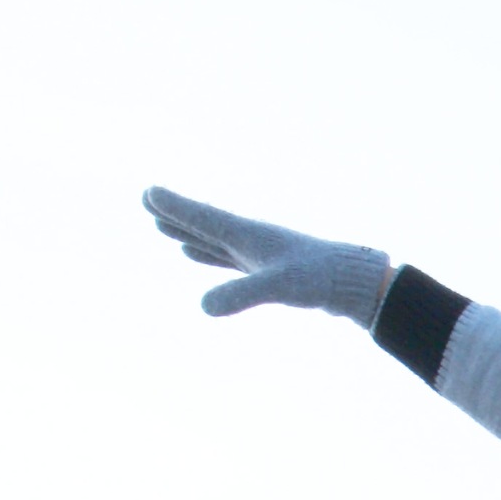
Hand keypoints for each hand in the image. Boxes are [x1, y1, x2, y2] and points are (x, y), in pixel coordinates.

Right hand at [142, 187, 391, 323]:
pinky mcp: (266, 269)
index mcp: (247, 234)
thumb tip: (204, 308)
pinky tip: (194, 252)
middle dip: (175, 213)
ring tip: (161, 224)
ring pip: (211, 239)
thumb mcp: (279, 288)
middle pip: (203, 223)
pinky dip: (206, 252)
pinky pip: (225, 256)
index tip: (148, 192)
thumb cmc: (319, 280)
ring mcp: (257, 253)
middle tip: (146, 199)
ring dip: (186, 231)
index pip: (203, 218)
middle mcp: (249, 239)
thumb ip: (242, 295)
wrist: (354, 284)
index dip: (175, 206)